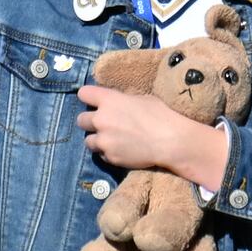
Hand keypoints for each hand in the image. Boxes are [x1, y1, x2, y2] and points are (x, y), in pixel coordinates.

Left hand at [76, 83, 232, 189]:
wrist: (170, 141)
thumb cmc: (160, 115)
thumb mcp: (140, 99)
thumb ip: (120, 101)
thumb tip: (114, 103)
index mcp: (109, 100)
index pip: (83, 93)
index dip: (89, 98)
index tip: (94, 102)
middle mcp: (101, 119)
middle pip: (80, 120)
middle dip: (90, 122)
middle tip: (103, 124)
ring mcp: (104, 140)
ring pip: (88, 141)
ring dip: (97, 140)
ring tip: (111, 140)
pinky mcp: (110, 157)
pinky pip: (101, 154)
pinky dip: (108, 153)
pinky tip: (121, 150)